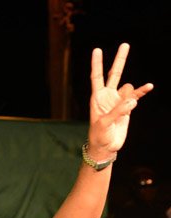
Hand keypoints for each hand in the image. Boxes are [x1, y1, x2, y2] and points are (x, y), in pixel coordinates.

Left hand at [87, 43, 152, 157]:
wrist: (106, 147)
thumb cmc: (99, 135)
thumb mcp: (104, 124)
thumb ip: (117, 111)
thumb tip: (132, 100)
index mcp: (97, 98)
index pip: (96, 77)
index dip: (97, 63)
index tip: (97, 49)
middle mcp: (107, 96)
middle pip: (114, 74)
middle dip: (120, 60)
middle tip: (125, 44)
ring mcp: (118, 101)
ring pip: (128, 88)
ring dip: (130, 95)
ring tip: (127, 108)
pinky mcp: (128, 107)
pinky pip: (136, 96)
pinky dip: (142, 91)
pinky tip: (149, 86)